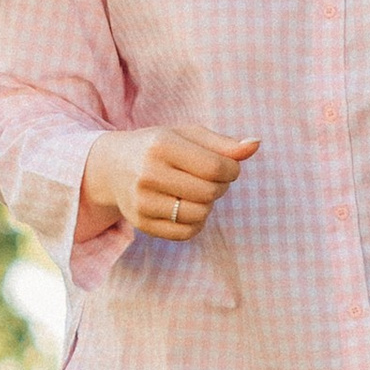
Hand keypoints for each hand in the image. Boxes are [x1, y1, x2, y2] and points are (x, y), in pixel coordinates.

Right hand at [81, 124, 258, 243]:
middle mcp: (148, 173)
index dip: (232, 170)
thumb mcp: (188, 136)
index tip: (228, 167)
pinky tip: (188, 207)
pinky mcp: (141, 223)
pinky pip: (187, 233)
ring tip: (197, 192)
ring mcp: (142, 201)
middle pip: (209, 192)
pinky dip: (196, 222)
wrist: (113, 166)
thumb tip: (256, 145)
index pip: (215, 167)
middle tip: (211, 179)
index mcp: (161, 145)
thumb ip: (223, 143)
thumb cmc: (160, 147)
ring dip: (208, 205)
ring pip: (199, 214)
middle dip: (220, 187)